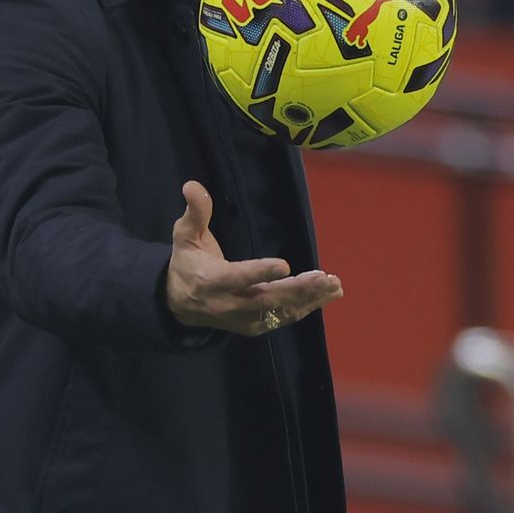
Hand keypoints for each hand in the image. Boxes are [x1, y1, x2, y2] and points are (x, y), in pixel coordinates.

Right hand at [165, 180, 343, 335]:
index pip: (237, 277)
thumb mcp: (185, 236)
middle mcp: (228, 304)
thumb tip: (192, 185)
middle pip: (266, 299)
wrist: (179, 305)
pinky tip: (327, 296)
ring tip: (334, 286)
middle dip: (297, 290)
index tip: (285, 265)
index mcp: (211, 281)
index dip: (259, 272)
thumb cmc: (187, 263)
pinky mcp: (253, 327)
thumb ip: (195, 213)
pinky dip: (306, 308)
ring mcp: (242, 319)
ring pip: (279, 312)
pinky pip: (282, 319)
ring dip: (309, 299)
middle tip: (324, 278)